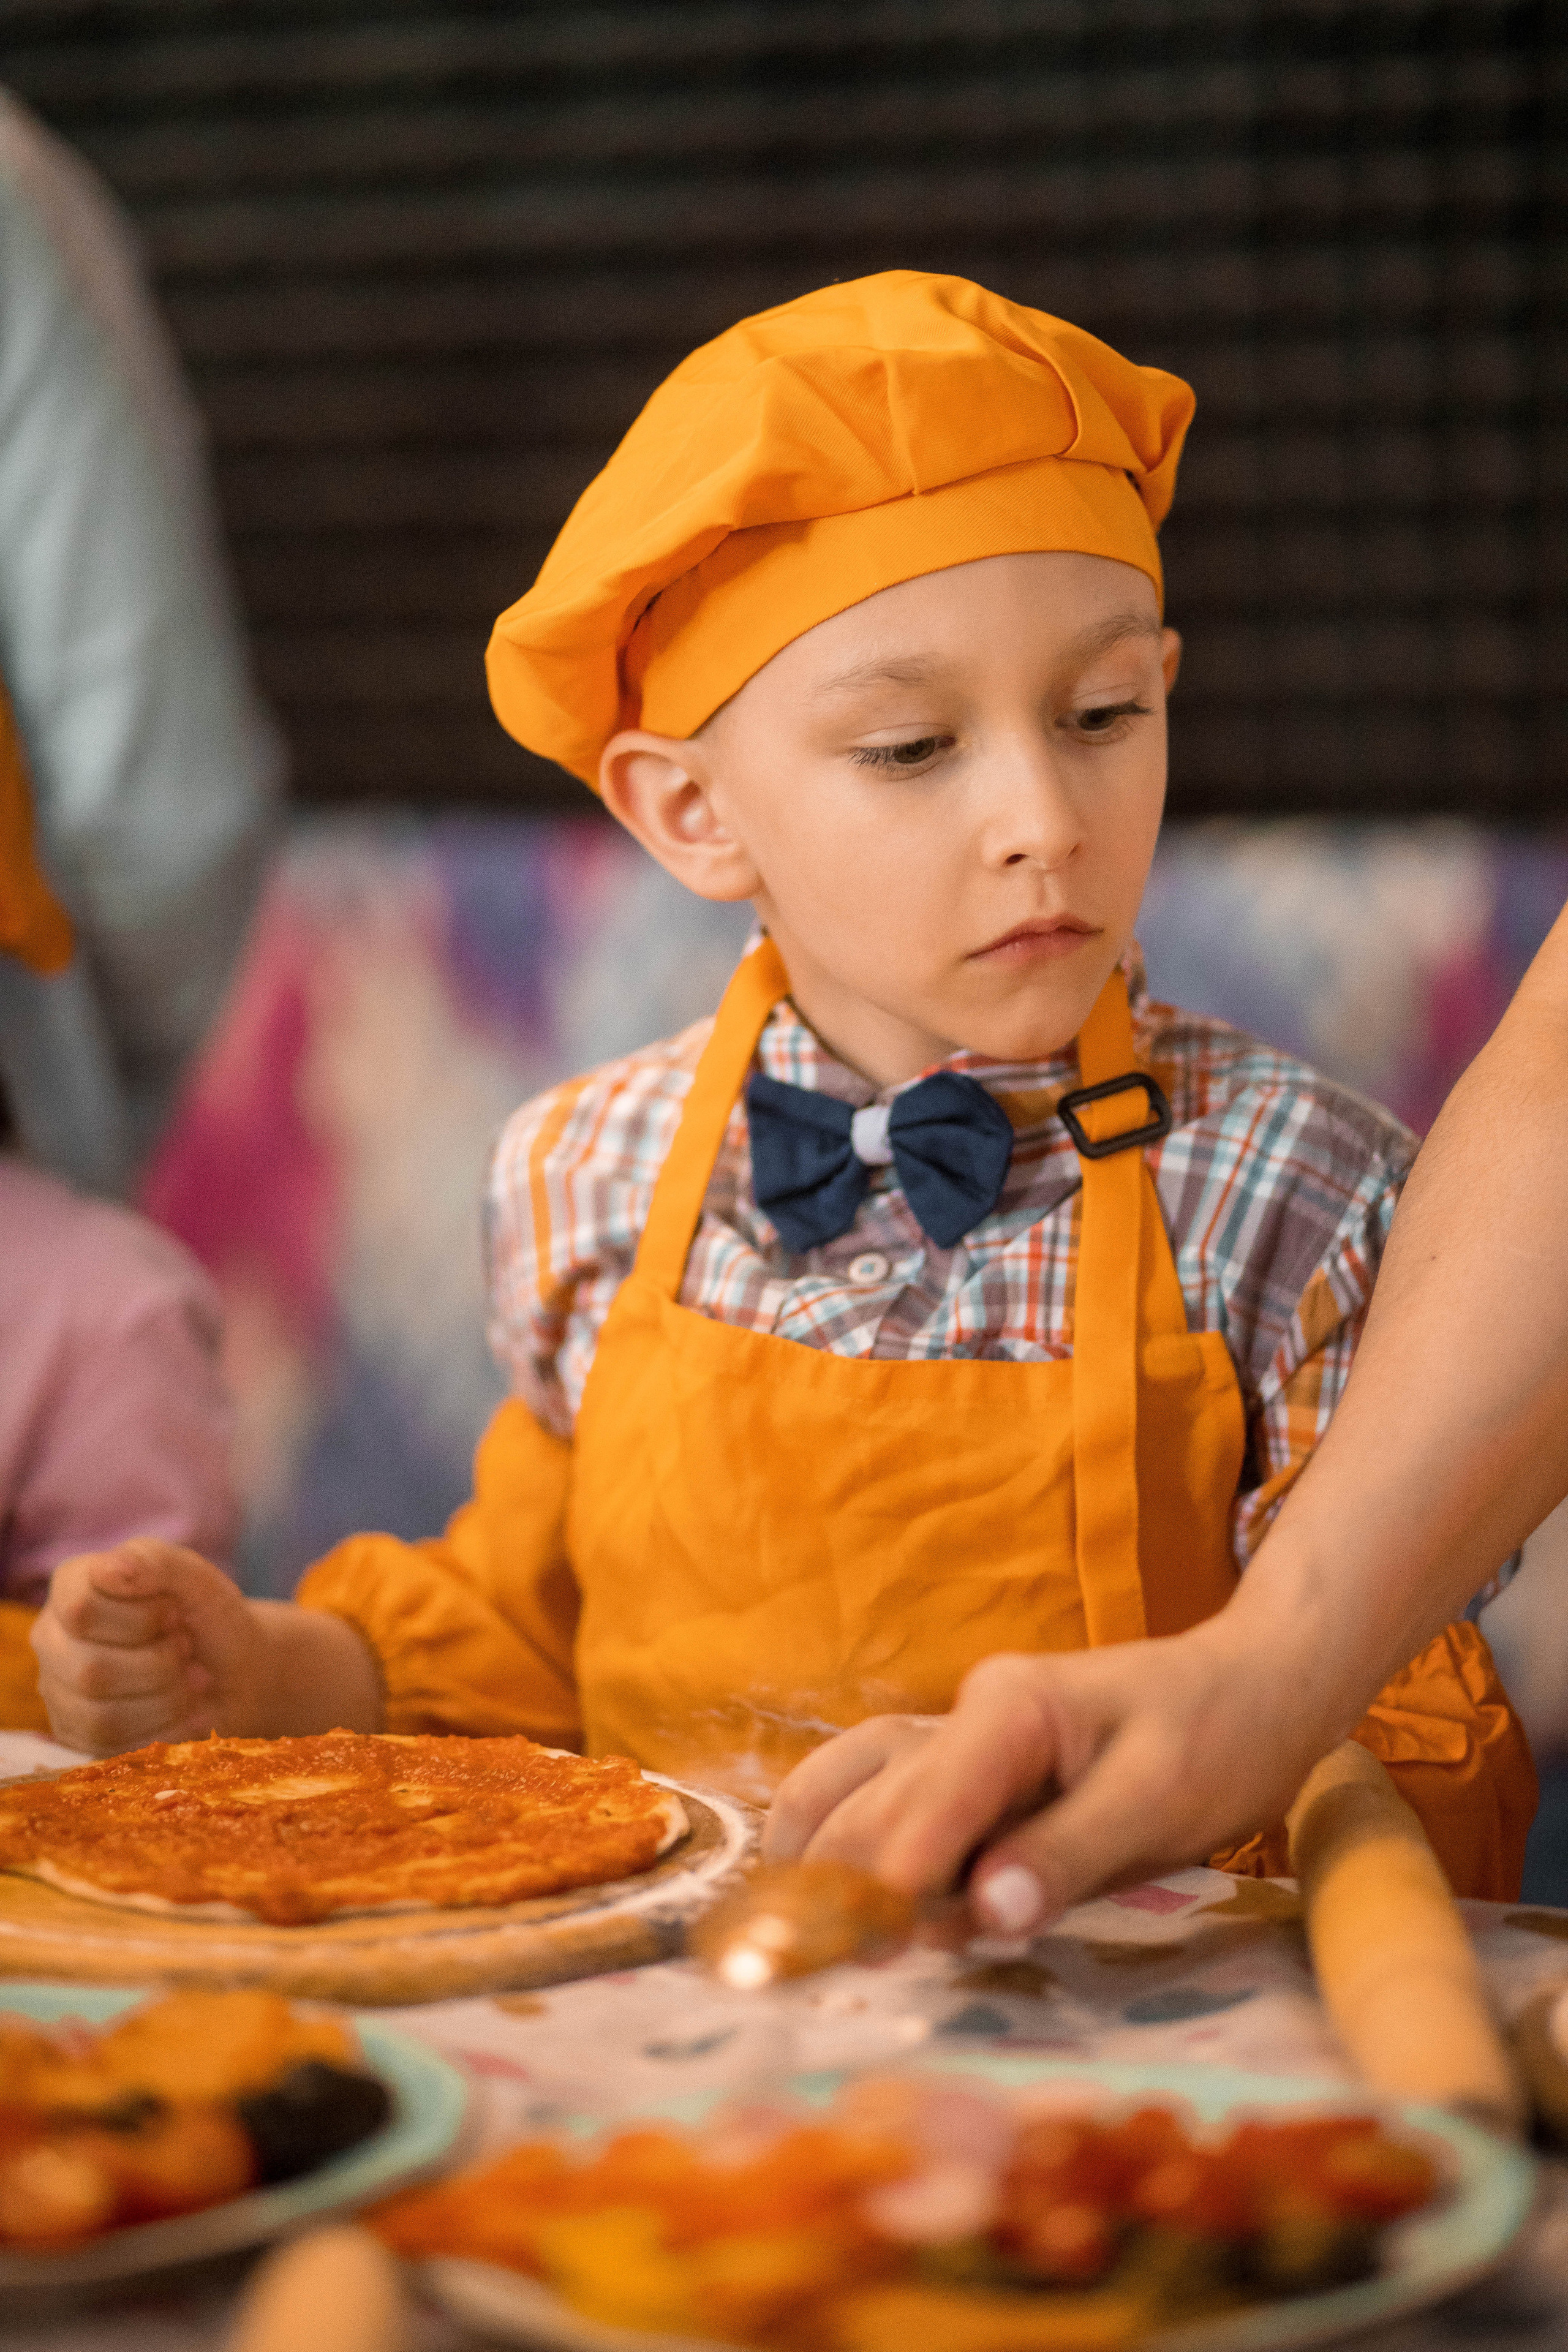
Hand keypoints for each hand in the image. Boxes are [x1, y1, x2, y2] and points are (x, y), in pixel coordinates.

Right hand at [32, 1541, 383, 1754]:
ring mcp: (61, 1694)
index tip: (174, 1611)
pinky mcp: (81, 1740)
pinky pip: (117, 1751)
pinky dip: (167, 1729)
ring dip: (166, 1698)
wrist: (236, 1671)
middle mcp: (54, 1641)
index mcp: (71, 1589)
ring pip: (102, 1718)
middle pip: (91, 1671)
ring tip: (188, 1677)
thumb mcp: (194, 1576)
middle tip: (185, 1646)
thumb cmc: (208, 1616)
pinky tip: (183, 1709)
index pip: (82, 1610)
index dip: (143, 1617)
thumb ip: (153, 1561)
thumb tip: (108, 1569)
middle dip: (159, 1663)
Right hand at [764, 1624, 1346, 1936]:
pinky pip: (876, 1788)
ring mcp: (958, 1730)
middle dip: (841, 1877)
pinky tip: (814, 1884)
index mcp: (1014, 1707)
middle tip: (810, 1965)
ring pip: (855, 1782)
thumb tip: (986, 1914)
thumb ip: (1069, 1854)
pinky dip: (836, 1833)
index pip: (935, 1791)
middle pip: (879, 1796)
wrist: (1252, 1683)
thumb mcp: (1162, 1801)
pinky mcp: (966, 1762)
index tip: (866, 1941)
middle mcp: (966, 1710)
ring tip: (785, 1929)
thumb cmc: (1218, 1738)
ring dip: (817, 1852)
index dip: (899, 1869)